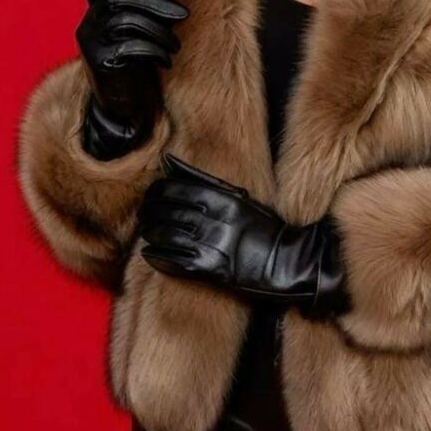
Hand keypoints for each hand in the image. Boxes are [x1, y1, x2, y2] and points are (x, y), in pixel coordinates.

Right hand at [75, 0, 188, 158]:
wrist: (122, 105)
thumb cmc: (136, 62)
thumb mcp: (139, 30)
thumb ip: (145, 6)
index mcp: (95, 9)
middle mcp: (87, 22)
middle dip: (156, 2)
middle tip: (183, 13)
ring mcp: (89, 41)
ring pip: (126, 20)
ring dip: (160, 31)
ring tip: (175, 45)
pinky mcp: (98, 62)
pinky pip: (129, 46)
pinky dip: (154, 50)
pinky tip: (166, 60)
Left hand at [136, 153, 350, 318]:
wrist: (285, 261)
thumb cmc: (263, 226)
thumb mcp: (238, 195)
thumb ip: (203, 179)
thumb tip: (170, 161)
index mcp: (220, 199)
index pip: (172, 188)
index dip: (155, 191)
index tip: (152, 194)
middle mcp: (213, 220)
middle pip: (164, 211)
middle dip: (148, 211)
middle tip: (144, 213)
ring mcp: (210, 245)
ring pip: (164, 236)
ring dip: (150, 232)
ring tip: (147, 231)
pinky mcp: (209, 269)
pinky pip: (173, 262)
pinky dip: (156, 257)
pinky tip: (149, 253)